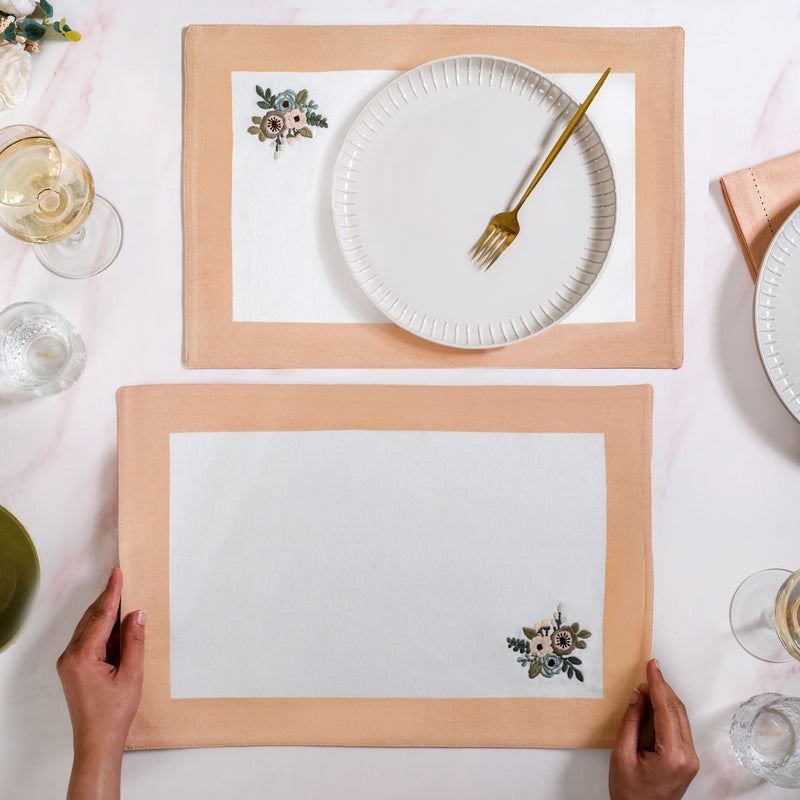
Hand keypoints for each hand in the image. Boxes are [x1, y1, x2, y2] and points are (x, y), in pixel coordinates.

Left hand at [57, 568, 144, 799]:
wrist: (98, 741)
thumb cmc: (114, 713)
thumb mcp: (132, 675)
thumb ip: (134, 641)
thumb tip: (137, 614)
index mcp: (82, 657)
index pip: (100, 616)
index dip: (111, 593)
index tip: (117, 573)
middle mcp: (70, 656)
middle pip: (91, 618)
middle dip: (108, 599)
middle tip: (123, 579)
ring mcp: (69, 662)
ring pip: (89, 627)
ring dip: (106, 613)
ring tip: (124, 596)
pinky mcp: (74, 667)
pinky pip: (89, 639)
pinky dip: (103, 628)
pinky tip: (118, 623)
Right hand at [609, 659, 698, 799]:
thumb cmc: (630, 794)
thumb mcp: (622, 755)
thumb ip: (630, 723)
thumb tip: (638, 696)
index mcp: (672, 754)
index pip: (667, 709)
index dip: (658, 684)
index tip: (652, 666)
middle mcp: (688, 755)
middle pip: (677, 711)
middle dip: (663, 688)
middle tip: (650, 669)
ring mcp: (690, 758)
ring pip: (680, 717)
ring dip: (665, 699)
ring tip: (649, 684)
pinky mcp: (687, 759)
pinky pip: (679, 727)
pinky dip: (668, 712)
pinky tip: (655, 704)